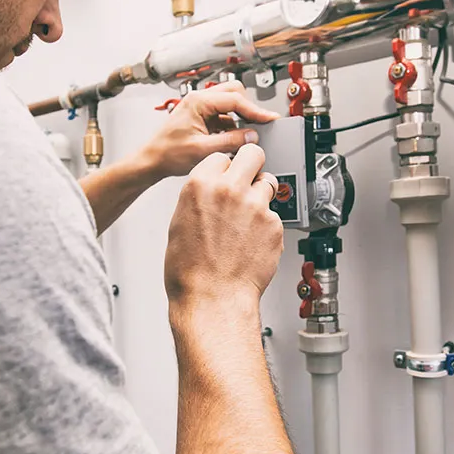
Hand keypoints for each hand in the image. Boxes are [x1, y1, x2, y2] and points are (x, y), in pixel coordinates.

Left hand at [140, 81, 280, 179]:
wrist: (152, 161)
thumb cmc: (168, 153)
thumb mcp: (203, 150)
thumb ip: (230, 142)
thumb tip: (251, 136)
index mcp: (198, 102)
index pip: (235, 100)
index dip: (255, 110)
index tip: (269, 119)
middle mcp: (199, 100)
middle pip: (234, 93)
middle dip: (248, 108)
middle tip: (259, 124)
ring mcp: (200, 108)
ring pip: (229, 104)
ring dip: (240, 117)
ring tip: (246, 135)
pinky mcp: (201, 118)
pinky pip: (223, 116)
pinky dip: (232, 125)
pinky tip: (233, 139)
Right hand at [164, 144, 282, 311]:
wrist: (212, 299)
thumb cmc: (190, 271)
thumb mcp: (179, 224)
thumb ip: (199, 199)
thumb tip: (211, 191)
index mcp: (201, 185)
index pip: (222, 157)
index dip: (225, 168)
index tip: (227, 176)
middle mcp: (230, 190)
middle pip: (253, 154)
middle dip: (252, 164)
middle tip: (249, 178)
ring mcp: (256, 206)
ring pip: (269, 183)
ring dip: (262, 195)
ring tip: (249, 217)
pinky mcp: (274, 225)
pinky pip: (274, 215)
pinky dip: (266, 226)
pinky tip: (253, 242)